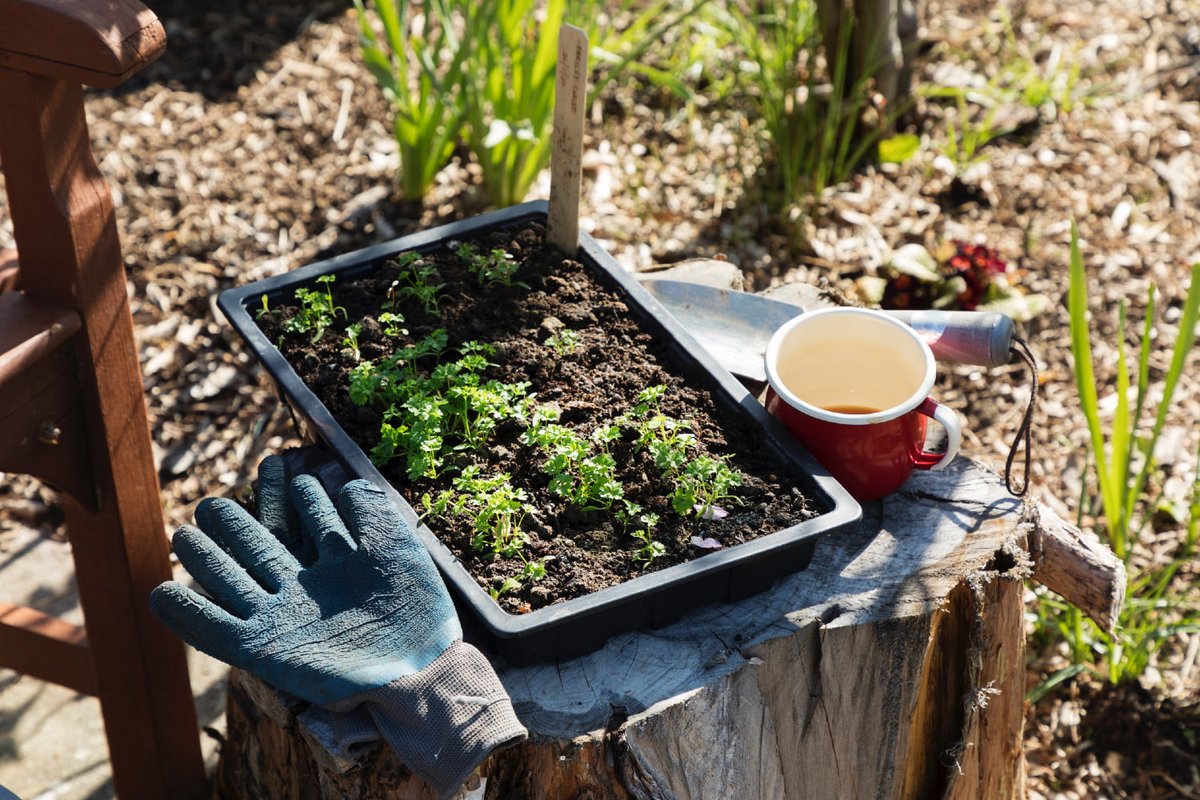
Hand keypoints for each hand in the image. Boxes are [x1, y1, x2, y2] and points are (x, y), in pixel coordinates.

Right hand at [151, 462, 459, 703]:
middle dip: (234, 525)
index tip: (275, 466)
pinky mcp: (264, 651)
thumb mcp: (397, 552)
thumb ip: (371, 515)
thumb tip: (350, 484)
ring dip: (206, 560)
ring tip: (182, 535)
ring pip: (232, 582)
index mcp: (334, 565)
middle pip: (259, 548)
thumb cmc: (414, 611)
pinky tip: (160, 593)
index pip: (301, 521)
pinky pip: (217, 631)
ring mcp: (281, 619)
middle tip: (209, 504)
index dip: (288, 495)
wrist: (415, 668)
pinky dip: (188, 614)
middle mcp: (303, 590)